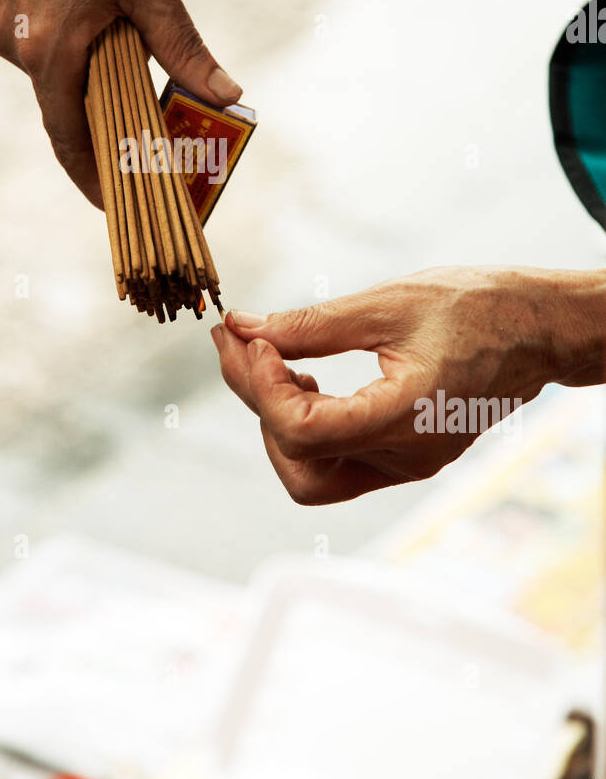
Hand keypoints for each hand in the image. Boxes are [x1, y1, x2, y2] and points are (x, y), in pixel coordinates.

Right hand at [0, 0, 241, 207]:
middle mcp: (11, 43)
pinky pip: (29, 37)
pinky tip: (92, 17)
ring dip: (82, 74)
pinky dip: (60, 43)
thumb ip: (183, 49)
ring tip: (125, 64)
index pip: (70, 140)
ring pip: (45, 69)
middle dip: (100, 123)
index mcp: (48, 50)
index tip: (115, 206)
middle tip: (140, 136)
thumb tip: (226, 95)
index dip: (94, 178)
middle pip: (61, 105)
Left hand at [212, 266, 605, 504]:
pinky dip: (307, 424)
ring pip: (311, 474)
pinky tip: (306, 377)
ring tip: (277, 362)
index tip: (252, 337)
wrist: (538, 329)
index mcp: (407, 418)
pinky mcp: (404, 456)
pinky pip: (337, 461)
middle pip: (298, 462)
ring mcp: (406, 464)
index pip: (304, 433)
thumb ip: (310, 324)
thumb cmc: (475, 307)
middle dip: (256, 401)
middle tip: (240, 342)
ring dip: (278, 420)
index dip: (262, 387)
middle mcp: (406, 457)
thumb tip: (243, 329)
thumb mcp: (387, 304)